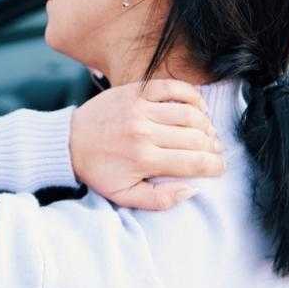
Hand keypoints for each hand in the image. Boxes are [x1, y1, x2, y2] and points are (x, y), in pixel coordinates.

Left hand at [70, 79, 225, 209]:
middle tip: (215, 151)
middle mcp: (144, 131)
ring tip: (208, 133)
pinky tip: (197, 109)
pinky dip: (192, 96)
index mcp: (143, 159)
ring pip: (190, 113)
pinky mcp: (136, 91)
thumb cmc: (98, 170)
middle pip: (197, 138)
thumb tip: (192, 189)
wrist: (69, 141)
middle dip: (213, 147)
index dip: (215, 166)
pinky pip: (174, 88)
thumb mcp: (123, 195)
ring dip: (206, 124)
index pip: (194, 162)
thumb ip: (159, 199)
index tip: (219, 168)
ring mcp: (141, 108)